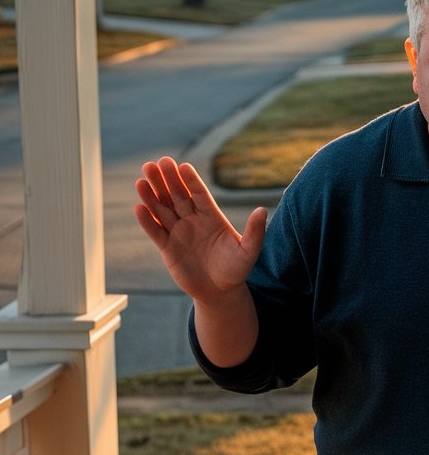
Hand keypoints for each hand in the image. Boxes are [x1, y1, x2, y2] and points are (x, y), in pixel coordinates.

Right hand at [134, 157, 266, 302]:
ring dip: (152, 195)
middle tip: (158, 162)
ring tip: (142, 179)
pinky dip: (147, 221)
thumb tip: (263, 210)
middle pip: (177, 196)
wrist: (220, 292)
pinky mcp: (167, 248)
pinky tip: (139, 207)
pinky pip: (155, 231)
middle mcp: (193, 221)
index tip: (183, 166)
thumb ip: (255, 232)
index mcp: (212, 217)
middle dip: (167, 180)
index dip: (191, 181)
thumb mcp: (249, 251)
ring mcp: (178, 232)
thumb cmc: (236, 270)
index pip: (199, 194)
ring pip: (163, 210)